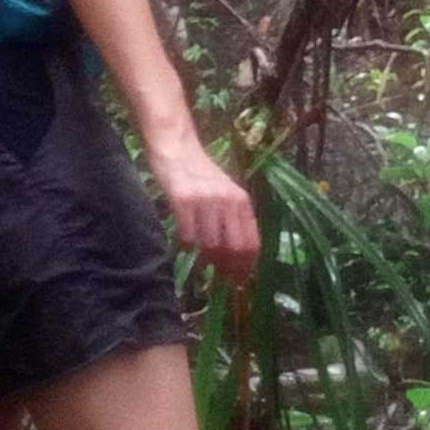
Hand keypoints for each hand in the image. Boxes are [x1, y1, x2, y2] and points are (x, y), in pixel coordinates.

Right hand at [150, 138, 261, 278]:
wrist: (177, 149)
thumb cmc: (202, 175)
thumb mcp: (226, 194)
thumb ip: (234, 221)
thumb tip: (239, 259)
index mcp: (242, 201)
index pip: (252, 242)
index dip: (247, 266)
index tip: (240, 281)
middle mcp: (227, 201)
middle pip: (234, 248)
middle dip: (228, 269)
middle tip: (222, 279)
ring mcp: (205, 200)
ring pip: (211, 245)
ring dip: (206, 260)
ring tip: (203, 264)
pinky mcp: (182, 200)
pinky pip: (188, 236)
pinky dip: (187, 247)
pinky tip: (186, 245)